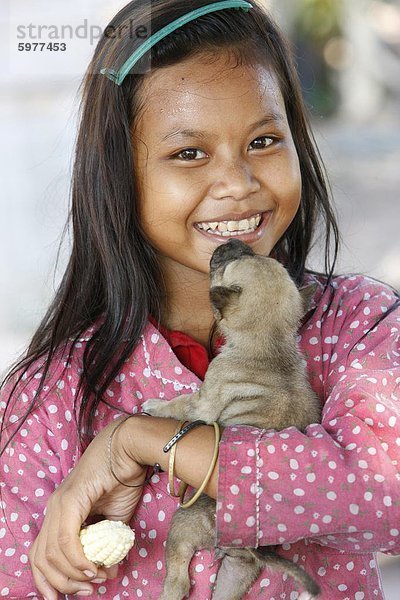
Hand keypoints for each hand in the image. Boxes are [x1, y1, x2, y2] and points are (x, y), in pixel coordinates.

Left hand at [29, 416, 146, 598]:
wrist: (130, 450)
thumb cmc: (123, 479)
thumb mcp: (114, 522)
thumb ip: (107, 546)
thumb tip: (106, 572)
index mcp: (60, 513)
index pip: (40, 554)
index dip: (49, 581)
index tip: (69, 596)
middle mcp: (54, 508)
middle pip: (41, 559)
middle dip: (63, 583)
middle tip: (88, 590)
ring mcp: (59, 503)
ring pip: (52, 552)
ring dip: (72, 574)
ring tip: (94, 579)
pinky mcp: (70, 499)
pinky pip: (66, 539)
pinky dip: (77, 559)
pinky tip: (92, 566)